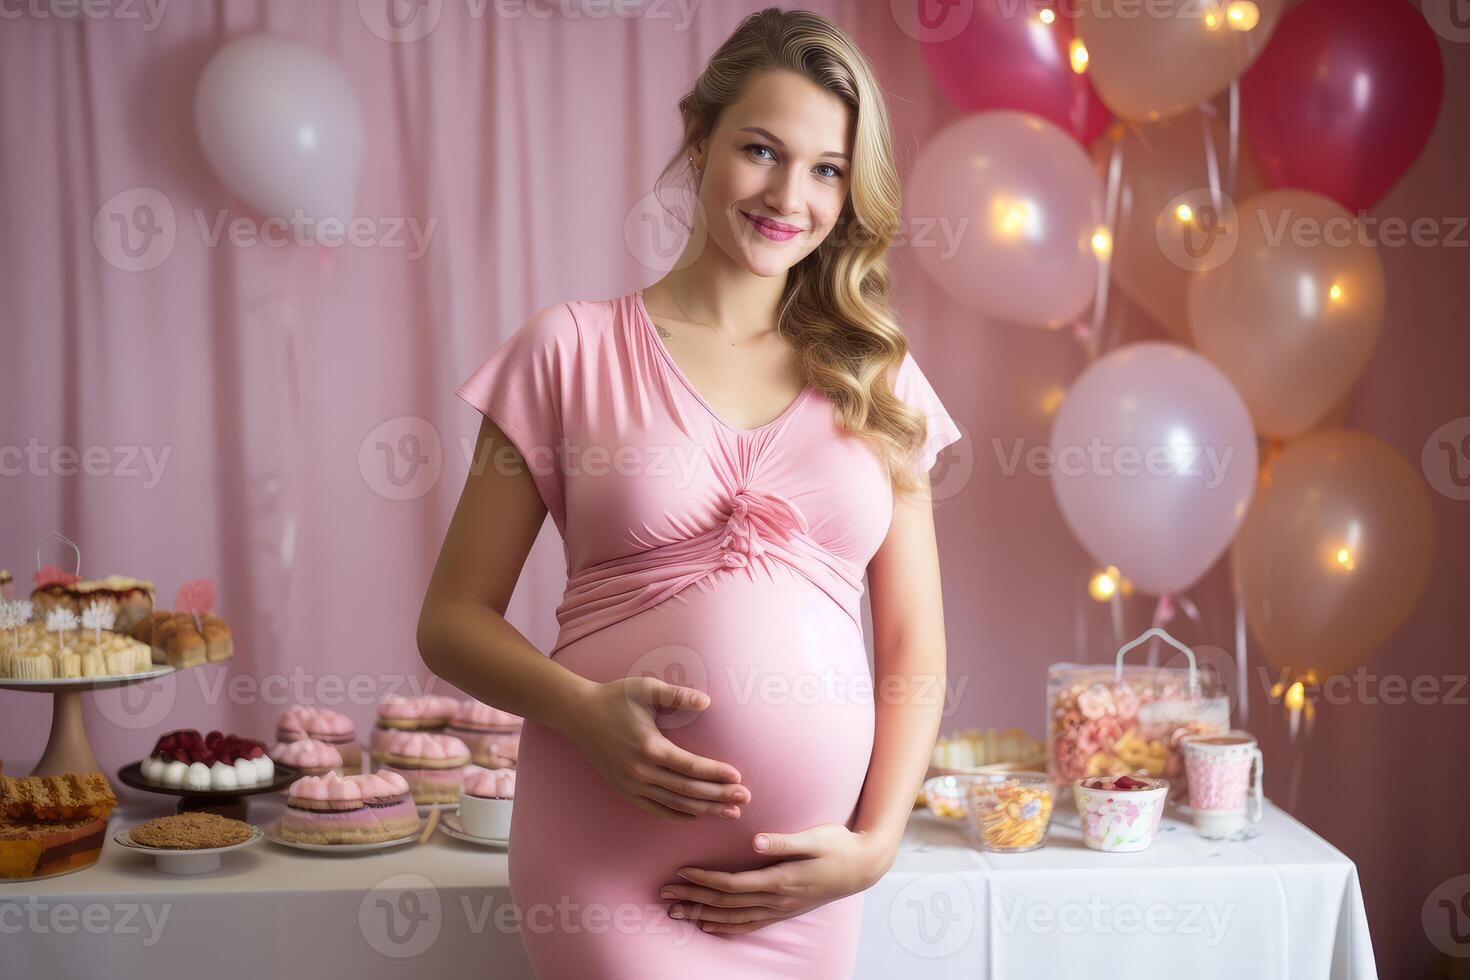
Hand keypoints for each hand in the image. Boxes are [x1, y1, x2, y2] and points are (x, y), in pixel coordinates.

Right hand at [560, 677, 749, 823]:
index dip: (716, 773)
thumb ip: (678, 695)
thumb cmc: (614, 697)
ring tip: (729, 812)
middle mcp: (641, 771)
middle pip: (687, 789)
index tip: (738, 778)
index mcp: (649, 747)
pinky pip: (654, 808)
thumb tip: (707, 701)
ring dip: (703, 809)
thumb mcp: (646, 688)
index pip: (691, 766)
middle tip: (744, 799)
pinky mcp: (623, 789)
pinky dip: (676, 815)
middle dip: (718, 796)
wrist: (577, 713)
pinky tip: (695, 816)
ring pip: (674, 803)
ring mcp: (631, 784)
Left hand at [657, 824, 890, 933]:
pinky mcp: (783, 911)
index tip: (681, 872)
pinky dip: (726, 927)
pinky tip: (709, 926)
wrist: (862, 867)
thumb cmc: (837, 846)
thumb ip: (783, 841)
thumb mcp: (814, 838)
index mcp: (779, 879)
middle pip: (725, 902)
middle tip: (664, 893)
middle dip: (693, 898)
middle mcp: (776, 899)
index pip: (732, 884)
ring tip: (676, 911)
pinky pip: (749, 925)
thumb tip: (755, 841)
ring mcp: (779, 909)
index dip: (704, 879)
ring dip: (702, 914)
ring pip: (733, 917)